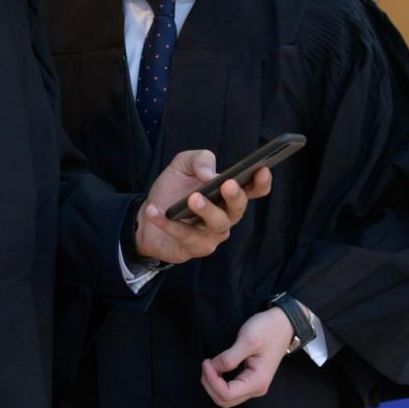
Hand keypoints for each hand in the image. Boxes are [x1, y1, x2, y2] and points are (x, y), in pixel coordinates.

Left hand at [133, 150, 271, 264]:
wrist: (146, 215)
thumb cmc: (172, 189)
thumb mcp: (183, 165)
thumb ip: (199, 160)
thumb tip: (210, 174)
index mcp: (228, 194)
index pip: (253, 189)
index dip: (261, 182)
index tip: (262, 169)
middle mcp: (226, 215)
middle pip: (238, 209)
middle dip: (235, 196)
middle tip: (227, 184)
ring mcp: (213, 234)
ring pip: (217, 225)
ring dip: (206, 210)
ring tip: (192, 198)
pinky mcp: (195, 248)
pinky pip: (185, 236)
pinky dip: (169, 223)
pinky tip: (155, 210)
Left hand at [201, 309, 294, 406]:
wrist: (283, 324)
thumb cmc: (268, 330)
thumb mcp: (248, 340)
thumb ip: (229, 357)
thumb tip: (214, 368)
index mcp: (257, 381)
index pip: (226, 394)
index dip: (211, 380)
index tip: (207, 362)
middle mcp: (256, 388)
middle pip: (224, 400)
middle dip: (210, 384)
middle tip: (206, 364)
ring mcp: (253, 385)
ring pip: (226, 397)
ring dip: (213, 384)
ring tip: (210, 365)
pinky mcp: (249, 379)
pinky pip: (230, 389)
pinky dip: (218, 382)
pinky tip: (216, 368)